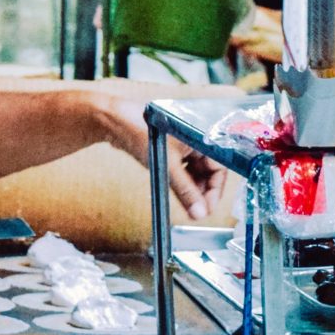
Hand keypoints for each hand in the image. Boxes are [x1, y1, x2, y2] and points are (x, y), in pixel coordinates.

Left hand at [86, 92, 229, 218]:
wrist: (115, 122)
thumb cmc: (141, 131)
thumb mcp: (168, 165)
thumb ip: (186, 190)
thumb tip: (199, 212)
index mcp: (202, 136)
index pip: (219, 167)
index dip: (215, 190)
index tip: (207, 209)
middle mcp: (196, 139)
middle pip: (208, 171)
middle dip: (203, 191)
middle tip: (197, 210)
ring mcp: (184, 144)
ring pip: (196, 171)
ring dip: (193, 188)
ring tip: (188, 205)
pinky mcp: (172, 149)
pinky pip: (184, 168)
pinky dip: (182, 181)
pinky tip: (178, 193)